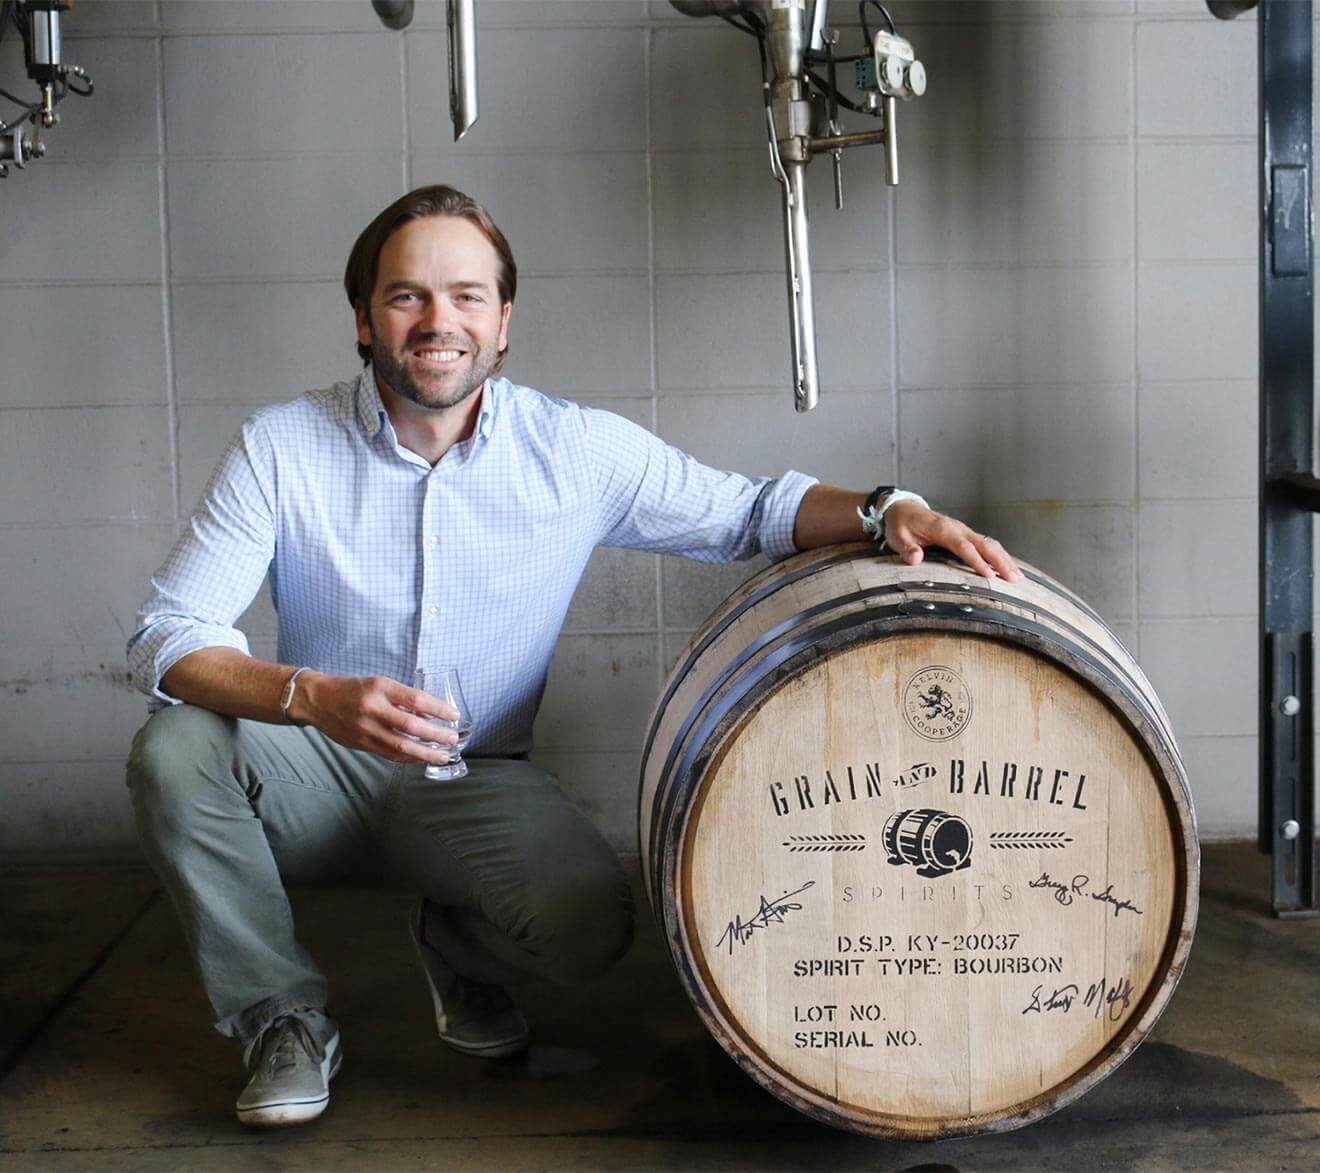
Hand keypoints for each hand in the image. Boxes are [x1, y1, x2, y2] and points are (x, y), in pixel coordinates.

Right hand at [291, 672, 461, 764]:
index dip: (438, 709)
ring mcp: (366, 728)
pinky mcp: (361, 744)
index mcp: (380, 688)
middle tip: (453, 739)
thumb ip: (401, 698)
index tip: (454, 715)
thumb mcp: (378, 683)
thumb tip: (429, 714)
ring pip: (401, 745)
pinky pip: (389, 754)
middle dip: (436, 735)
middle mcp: (373, 708)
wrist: (316, 700)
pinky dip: (408, 757)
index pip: (416, 700)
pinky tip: (421, 758)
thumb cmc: (351, 689)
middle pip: (411, 726)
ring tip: (443, 755)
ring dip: (425, 753)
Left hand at [883, 500, 1024, 582]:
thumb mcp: (898, 537)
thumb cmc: (900, 525)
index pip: (964, 547)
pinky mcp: (965, 534)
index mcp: (943, 529)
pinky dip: (999, 555)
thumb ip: (907, 549)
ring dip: (1005, 559)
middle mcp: (958, 528)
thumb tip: (916, 559)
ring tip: (1018, 577)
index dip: (977, 561)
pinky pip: (986, 544)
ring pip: (990, 543)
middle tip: (1015, 579)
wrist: (902, 508)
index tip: (989, 575)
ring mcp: (963, 530)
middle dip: (1001, 561)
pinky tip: (1008, 567)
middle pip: (985, 544)